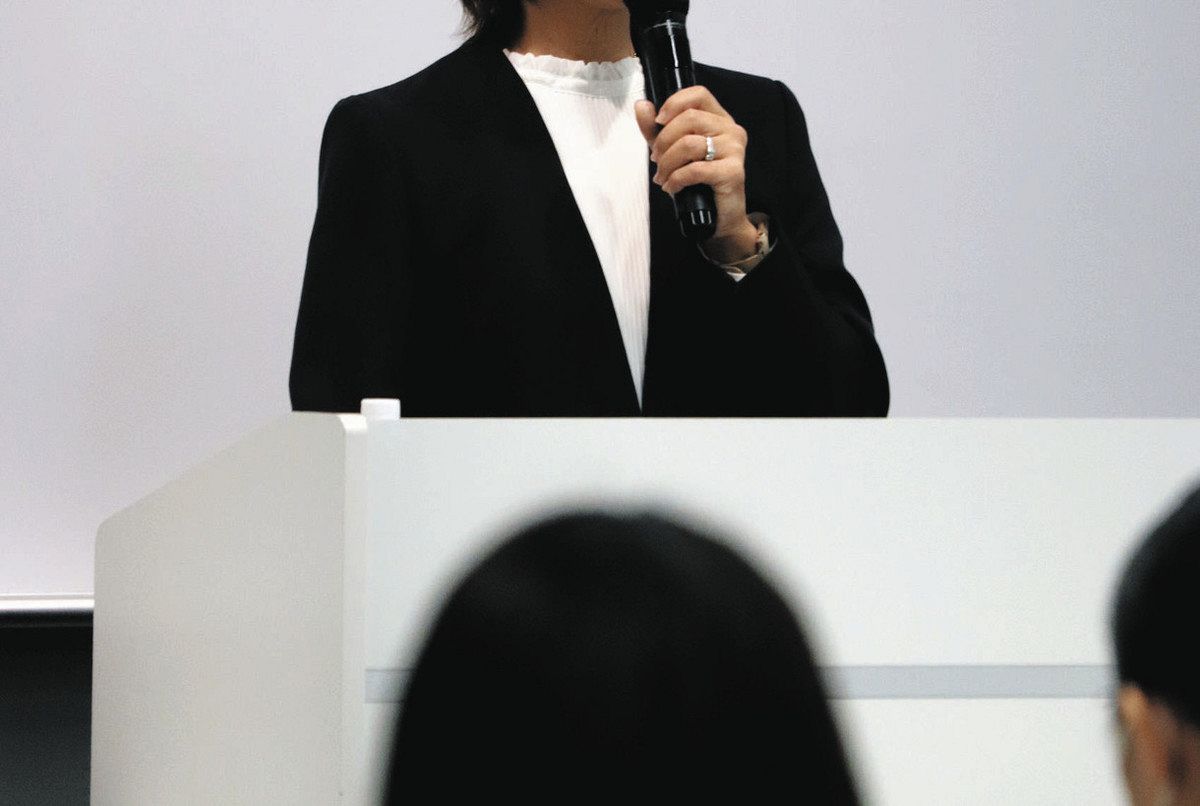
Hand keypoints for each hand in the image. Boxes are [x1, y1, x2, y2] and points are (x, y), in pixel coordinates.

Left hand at [636, 87, 758, 262]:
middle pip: (689, 118)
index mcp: (719, 119)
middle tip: (656, 159)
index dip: (674, 103)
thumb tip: (641, 105)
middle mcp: (731, 130)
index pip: (699, 94)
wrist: (719, 218)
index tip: (658, 121)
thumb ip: (656, 129)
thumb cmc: (698, 183)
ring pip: (689, 144)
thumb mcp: (672, 151)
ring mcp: (735, 150)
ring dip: (667, 162)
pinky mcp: (733, 172)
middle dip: (664, 140)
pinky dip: (676, 179)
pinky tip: (672, 187)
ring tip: (662, 176)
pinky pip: (695, 169)